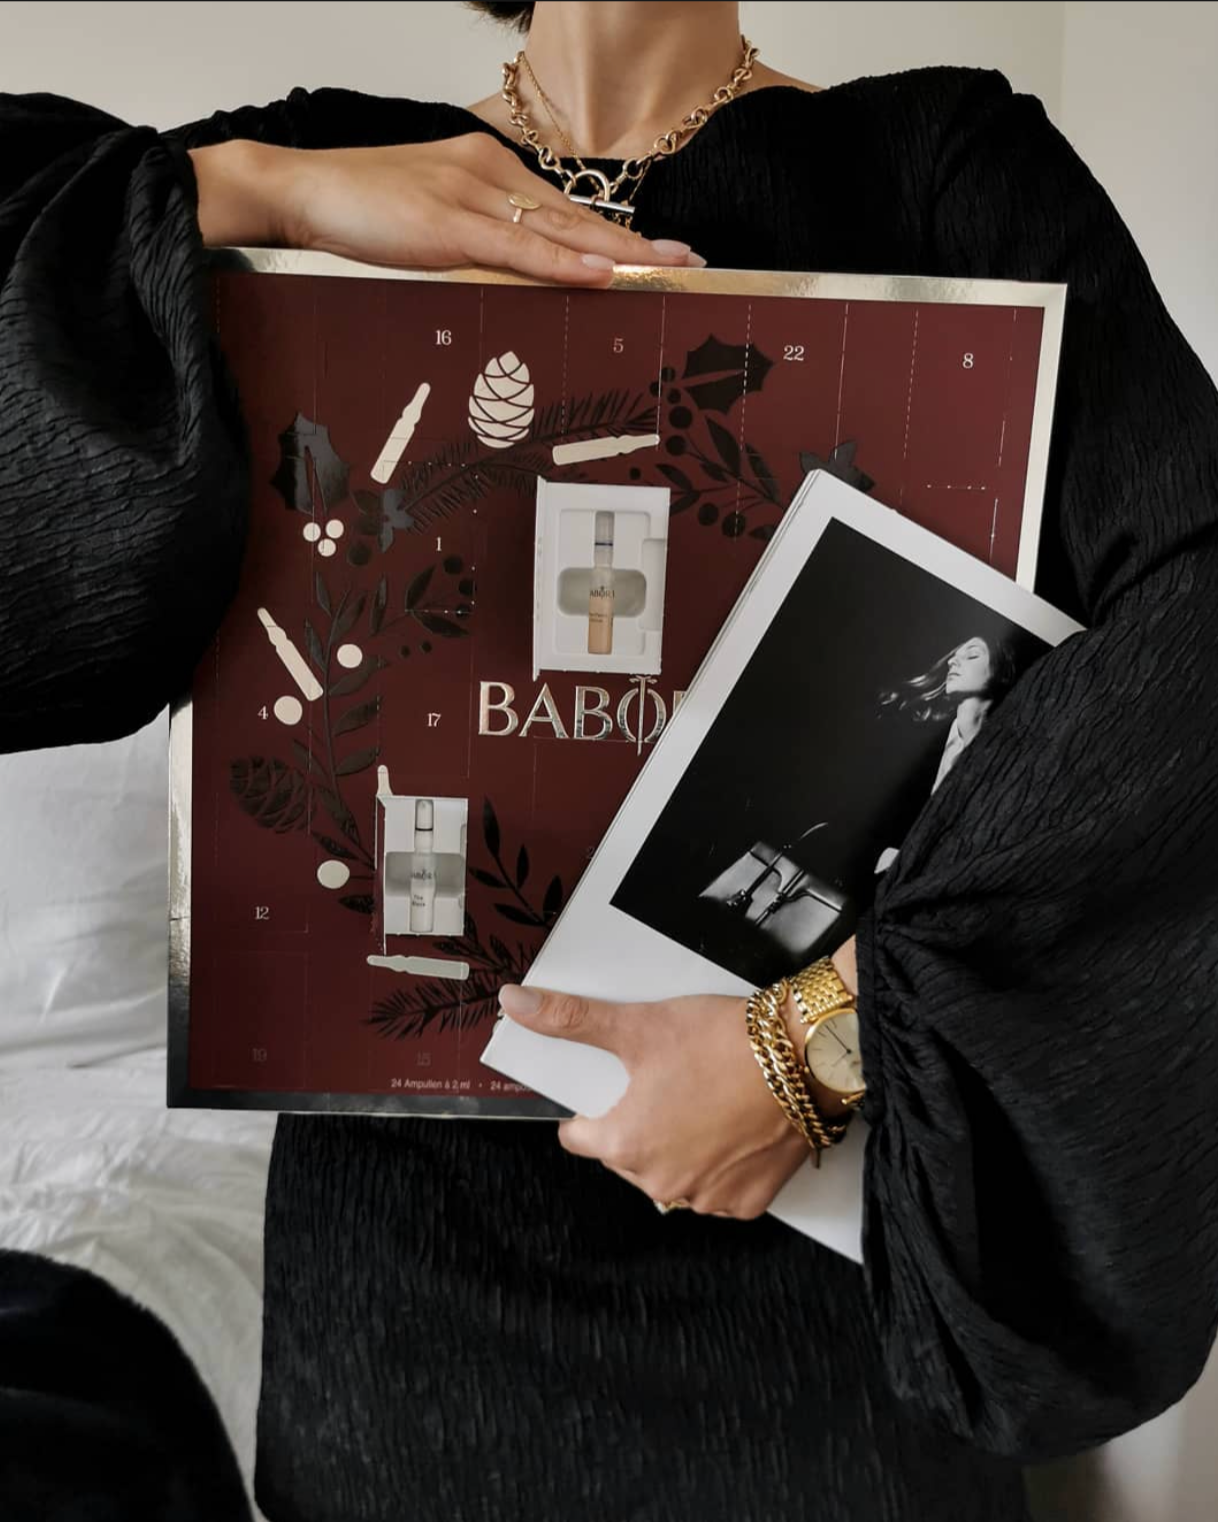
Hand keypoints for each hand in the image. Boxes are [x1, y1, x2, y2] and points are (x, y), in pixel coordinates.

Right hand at [190, 135, 703, 285]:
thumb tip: (508, 276)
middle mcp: (486, 173)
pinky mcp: (448, 222)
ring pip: (558, 227)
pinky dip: (563, 260)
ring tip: (666, 268)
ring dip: (617, 251)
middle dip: (635, 242)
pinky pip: (519, 246)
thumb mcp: (426, 223)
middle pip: (573, 214)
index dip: (611, 234)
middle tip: (689, 260)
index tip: (655, 252)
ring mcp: (469, 194)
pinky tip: (600, 272)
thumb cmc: (355, 210)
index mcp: (482, 170)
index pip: (560, 208)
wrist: (296, 191)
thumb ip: (472, 244)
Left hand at [497, 984, 810, 1218]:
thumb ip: (572, 1019)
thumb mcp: (638, 1024)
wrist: (805, 1057)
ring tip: (703, 1099)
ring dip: (679, 1145)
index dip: (592, 1106)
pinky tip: (731, 1126)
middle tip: (667, 1081)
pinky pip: (716, 1188)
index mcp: (625, 1145)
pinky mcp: (747, 1202)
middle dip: (639, 1122)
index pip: (579, 1136)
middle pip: (627, 1154)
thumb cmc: (723, 1043)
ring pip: (671, 1172)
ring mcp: (706, 1198)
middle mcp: (661, 1183)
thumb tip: (515, 1004)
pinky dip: (720, 1163)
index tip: (614, 1087)